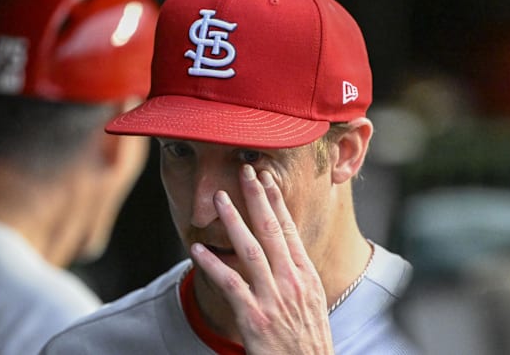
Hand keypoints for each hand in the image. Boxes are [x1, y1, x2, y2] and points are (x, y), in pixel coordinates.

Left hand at [190, 164, 333, 353]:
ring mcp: (273, 299)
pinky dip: (212, 264)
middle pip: (272, 231)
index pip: (290, 230)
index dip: (276, 202)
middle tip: (246, 171)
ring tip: (220, 199)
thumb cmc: (308, 342)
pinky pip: (230, 284)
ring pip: (250, 250)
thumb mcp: (312, 303)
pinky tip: (197, 250)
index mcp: (306, 276)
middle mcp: (291, 282)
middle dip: (257, 198)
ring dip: (233, 221)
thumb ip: (296, 276)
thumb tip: (283, 254)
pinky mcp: (255, 317)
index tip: (266, 179)